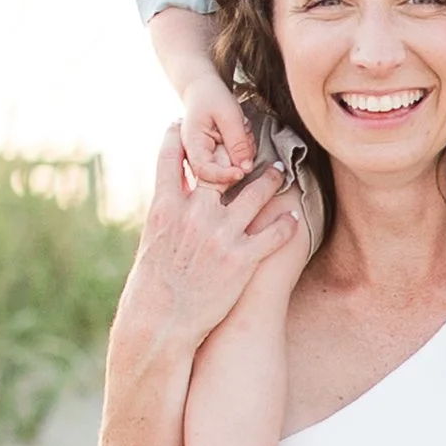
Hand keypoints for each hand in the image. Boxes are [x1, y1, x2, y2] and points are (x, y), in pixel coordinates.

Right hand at [124, 128, 306, 355]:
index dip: (178, 136)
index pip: (171, 157)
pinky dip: (285, 225)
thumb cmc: (152, 286)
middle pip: (222, 170)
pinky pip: (273, 234)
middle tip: (249, 146)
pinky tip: (293, 220)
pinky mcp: (242, 258)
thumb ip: (167, 215)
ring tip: (278, 174)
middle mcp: (194, 214)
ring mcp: (220, 234)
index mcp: (165, 207)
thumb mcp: (152, 242)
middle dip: (236, 156)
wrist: (162, 321)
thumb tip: (174, 199)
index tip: (184, 124)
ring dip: (270, 182)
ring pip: (256, 194)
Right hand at [181, 75, 258, 185]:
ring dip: (244, 151)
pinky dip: (244, 149)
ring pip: (232, 167)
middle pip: (221, 171)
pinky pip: (236, 161)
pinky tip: (241, 133)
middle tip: (244, 131)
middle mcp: (196, 155)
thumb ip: (238, 142)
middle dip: (239, 156)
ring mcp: (208, 157)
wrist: (204, 89)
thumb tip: (246, 169)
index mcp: (192, 144)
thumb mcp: (229, 115)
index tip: (241, 173)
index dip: (224, 176)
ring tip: (242, 127)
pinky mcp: (218, 156)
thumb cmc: (212, 97)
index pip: (205, 171)